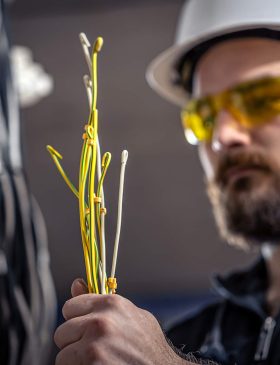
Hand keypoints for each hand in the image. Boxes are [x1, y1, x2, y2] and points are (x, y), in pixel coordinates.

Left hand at [54, 279, 188, 364]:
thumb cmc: (147, 344)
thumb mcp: (129, 314)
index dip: (77, 320)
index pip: (69, 308)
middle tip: (94, 350)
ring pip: (62, 356)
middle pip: (62, 333)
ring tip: (97, 361)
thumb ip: (100, 300)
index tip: (86, 329)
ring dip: (75, 362)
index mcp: (110, 303)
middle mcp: (100, 322)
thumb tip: (76, 283)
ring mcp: (94, 348)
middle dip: (74, 343)